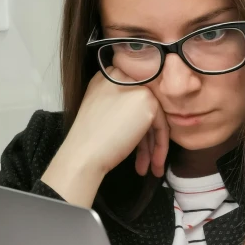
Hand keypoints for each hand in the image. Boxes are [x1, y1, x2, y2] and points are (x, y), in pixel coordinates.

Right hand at [42, 70, 168, 206]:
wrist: (83, 153)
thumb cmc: (88, 140)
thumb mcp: (100, 109)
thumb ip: (120, 105)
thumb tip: (143, 117)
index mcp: (107, 77)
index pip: (131, 98)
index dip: (136, 123)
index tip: (139, 144)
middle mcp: (122, 76)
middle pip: (143, 107)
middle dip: (147, 138)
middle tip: (147, 160)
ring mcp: (136, 87)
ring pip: (154, 117)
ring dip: (153, 146)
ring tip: (151, 168)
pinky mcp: (148, 101)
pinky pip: (161, 125)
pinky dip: (160, 146)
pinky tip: (153, 165)